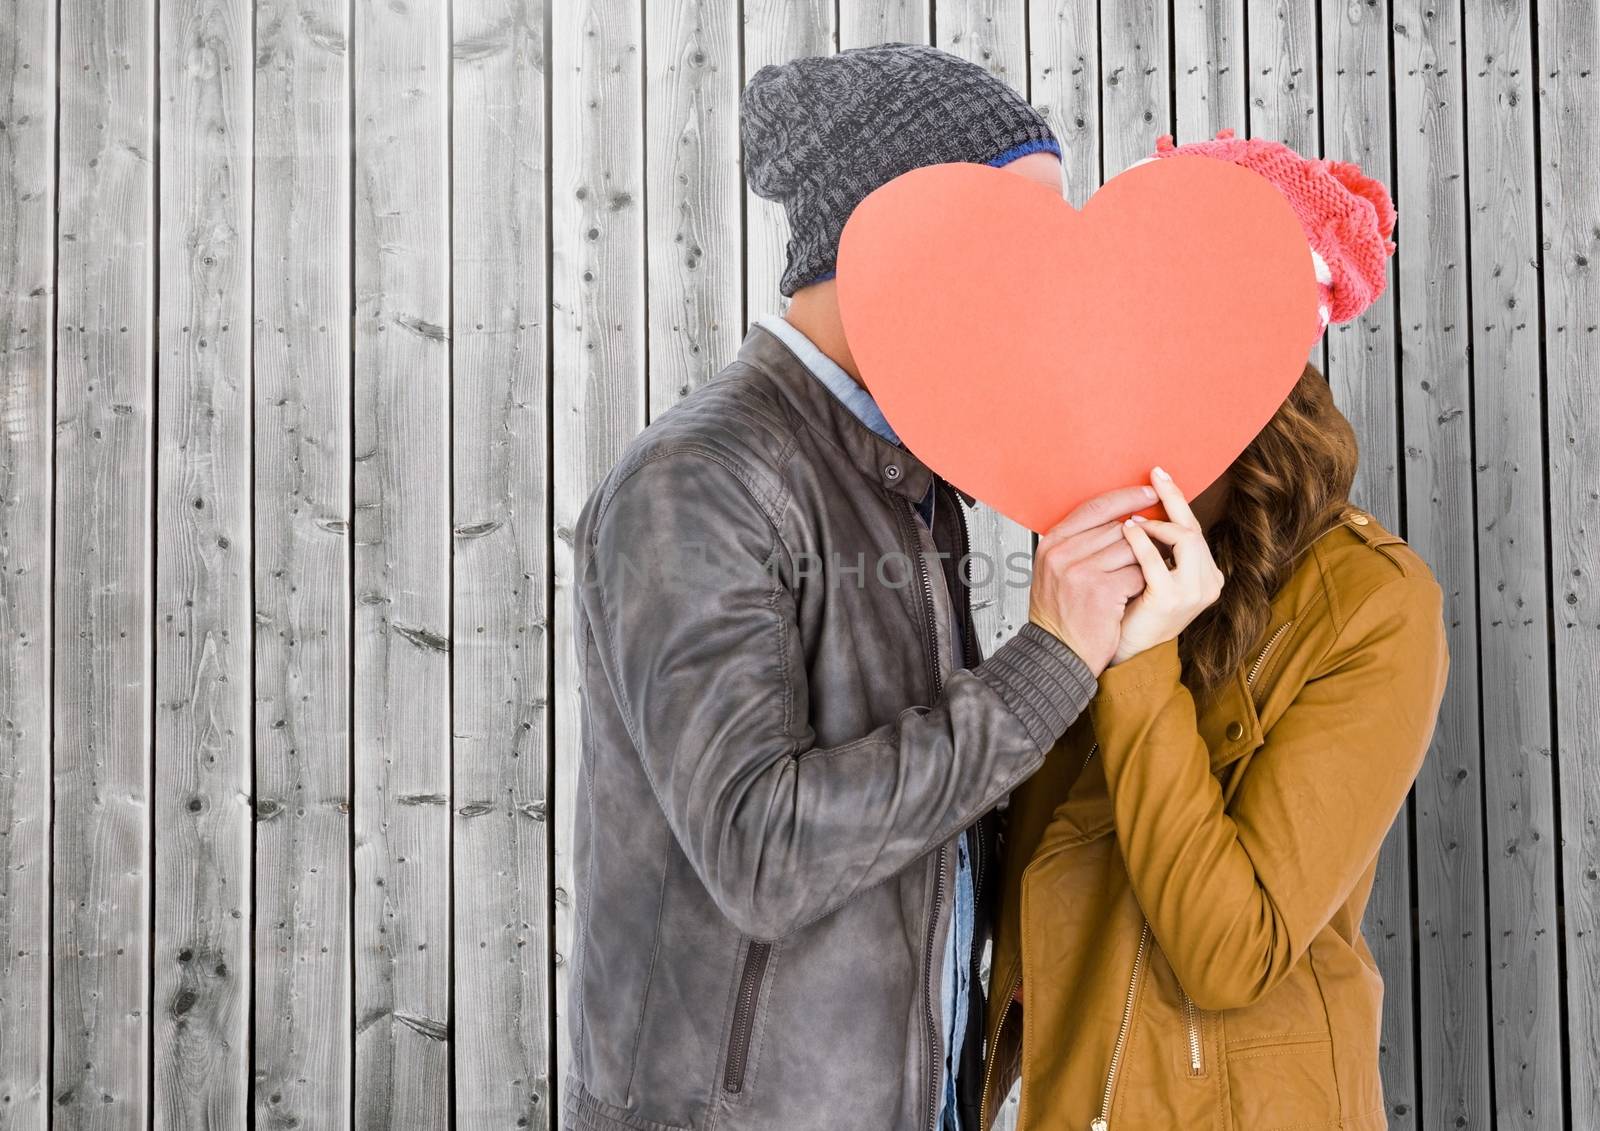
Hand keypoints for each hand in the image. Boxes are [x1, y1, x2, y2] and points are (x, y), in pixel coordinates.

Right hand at [1028, 485, 1154, 674]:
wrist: (1056, 655)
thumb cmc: (1060, 615)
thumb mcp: (1055, 571)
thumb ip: (1078, 543)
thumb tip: (1120, 519)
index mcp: (1051, 543)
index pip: (1094, 508)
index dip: (1125, 498)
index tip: (1148, 494)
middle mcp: (1062, 554)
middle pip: (1117, 528)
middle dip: (1140, 538)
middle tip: (1154, 545)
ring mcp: (1081, 571)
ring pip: (1131, 549)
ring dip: (1143, 562)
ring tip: (1145, 574)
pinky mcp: (1101, 591)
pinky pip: (1137, 574)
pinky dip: (1143, 584)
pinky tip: (1138, 594)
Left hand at [1110, 467, 1224, 666]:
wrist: (1123, 651)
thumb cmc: (1132, 610)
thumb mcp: (1150, 574)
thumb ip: (1156, 548)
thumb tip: (1139, 505)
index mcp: (1206, 574)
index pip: (1193, 529)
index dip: (1177, 501)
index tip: (1159, 476)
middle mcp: (1209, 582)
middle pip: (1194, 528)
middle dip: (1174, 498)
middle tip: (1156, 474)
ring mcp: (1193, 593)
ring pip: (1186, 539)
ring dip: (1157, 523)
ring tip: (1132, 518)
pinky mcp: (1171, 600)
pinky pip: (1156, 561)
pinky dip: (1141, 542)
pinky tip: (1125, 530)